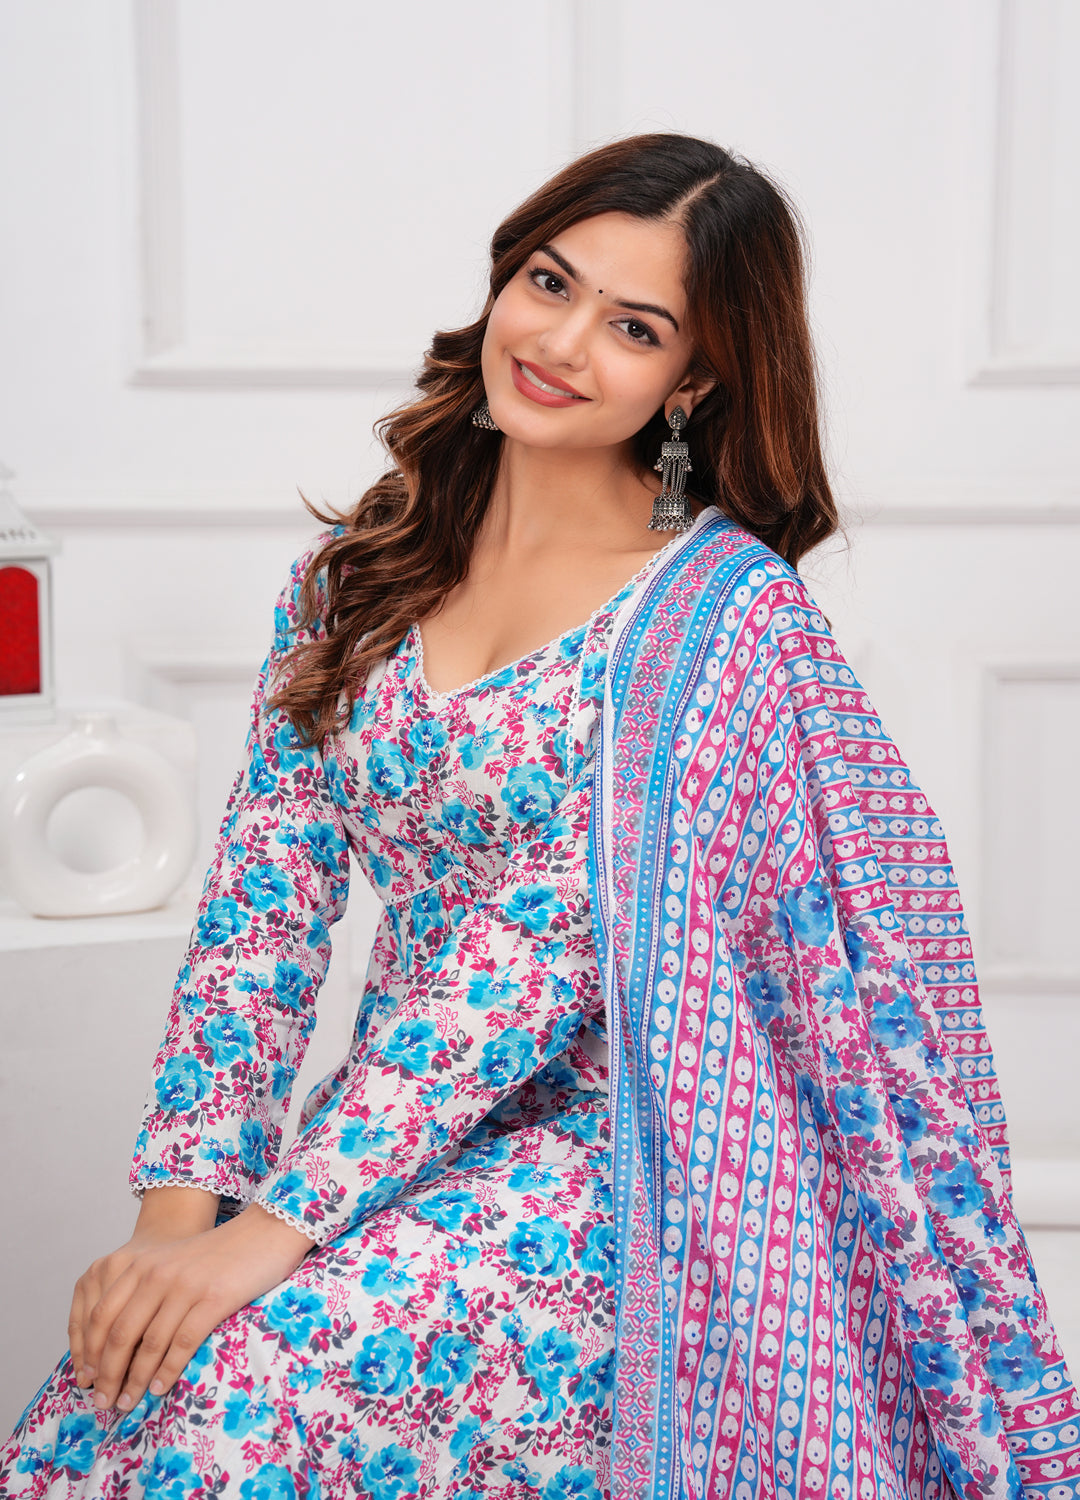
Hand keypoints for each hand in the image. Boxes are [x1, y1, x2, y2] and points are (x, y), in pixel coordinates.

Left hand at [74, 1204, 313, 1411]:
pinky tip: (160, 1388)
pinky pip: (182, 1343)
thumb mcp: (171, 1265)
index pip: (101, 1316)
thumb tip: (118, 1346)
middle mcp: (157, 1274)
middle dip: (108, 1374)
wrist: (264, 1232)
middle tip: (103, 1402)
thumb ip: (144, 1293)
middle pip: (120, 1334)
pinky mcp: (214, 1299)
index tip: (87, 1380)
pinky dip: (168, 1371)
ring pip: (149, 1344)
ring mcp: (185, 1286)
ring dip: (135, 1380)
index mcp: (141, 1265)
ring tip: (127, 1402)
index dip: (90, 1353)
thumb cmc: (218, 1255)